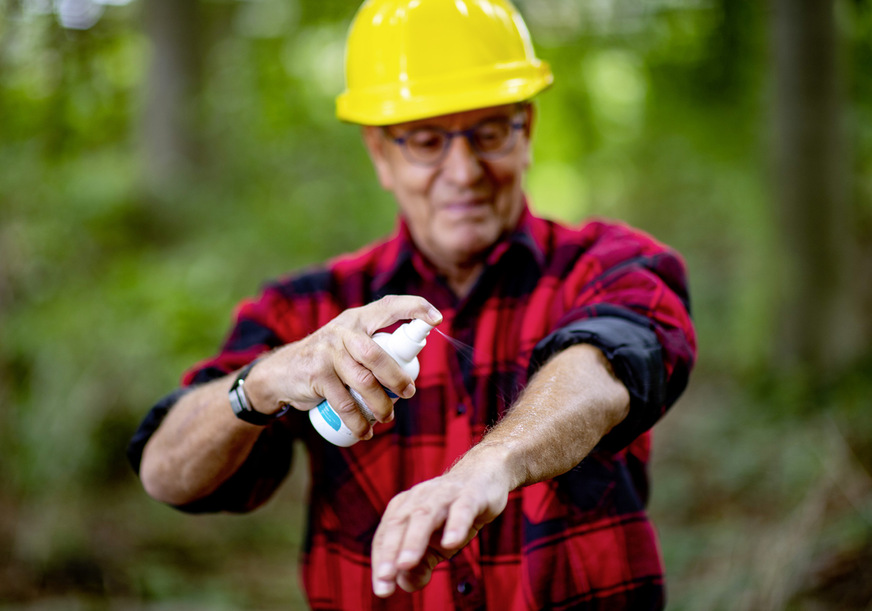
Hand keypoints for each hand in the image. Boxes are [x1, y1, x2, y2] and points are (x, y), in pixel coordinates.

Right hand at [246, 295, 441, 438]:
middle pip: (377, 355)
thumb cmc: (329, 359)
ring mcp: (328, 352)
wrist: (282, 372)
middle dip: (397, 378)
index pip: (389, 306)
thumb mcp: (349, 342)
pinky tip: (364, 430)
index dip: (414, 308)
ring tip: (387, 417)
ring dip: (381, 405)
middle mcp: (343, 331)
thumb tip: (416, 352)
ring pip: (363, 382)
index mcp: (358, 319)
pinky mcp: (316, 375)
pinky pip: (344, 403)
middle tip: (408, 394)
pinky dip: (358, 421)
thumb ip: (375, 344)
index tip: (437, 318)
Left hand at [370, 456, 511, 596]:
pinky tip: (451, 543)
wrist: (484, 477)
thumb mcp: (435, 544)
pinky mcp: (470, 494)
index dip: (382, 562)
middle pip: (399, 523)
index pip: (386, 536)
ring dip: (414, 540)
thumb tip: (404, 584)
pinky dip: (455, 526)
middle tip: (386, 578)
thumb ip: (419, 565)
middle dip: (390, 552)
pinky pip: (462, 509)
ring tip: (406, 564)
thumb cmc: (452, 514)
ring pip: (425, 515)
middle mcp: (419, 498)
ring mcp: (444, 494)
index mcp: (404, 508)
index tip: (382, 590)